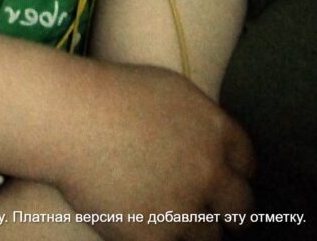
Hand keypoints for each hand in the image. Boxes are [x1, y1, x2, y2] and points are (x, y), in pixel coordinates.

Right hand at [50, 61, 253, 240]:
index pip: (247, 163)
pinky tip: (142, 225)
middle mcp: (209, 170)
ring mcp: (184, 207)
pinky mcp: (154, 236)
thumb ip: (200, 121)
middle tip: (223, 219)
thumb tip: (213, 145)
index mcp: (215, 130)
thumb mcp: (169, 90)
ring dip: (195, 230)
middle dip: (232, 214)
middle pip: (241, 207)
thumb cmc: (109, 93)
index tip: (226, 182)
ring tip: (171, 219)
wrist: (70, 117)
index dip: (236, 174)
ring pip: (209, 236)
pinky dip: (159, 238)